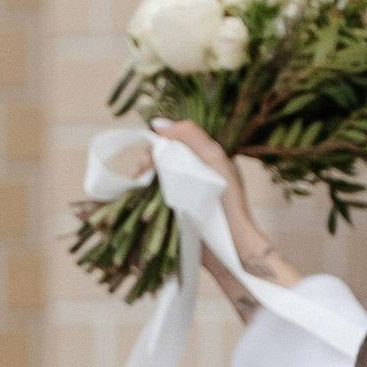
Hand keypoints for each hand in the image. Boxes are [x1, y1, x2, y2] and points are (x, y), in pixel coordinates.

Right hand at [147, 122, 294, 300]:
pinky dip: (143, 194)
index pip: (174, 141)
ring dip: (142, 176)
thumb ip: (190, 136)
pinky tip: (136, 194)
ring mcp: (183, 194)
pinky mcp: (175, 213)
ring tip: (137, 183)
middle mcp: (193, 173)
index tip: (150, 155)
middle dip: (148, 160)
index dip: (158, 144)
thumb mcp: (214, 159)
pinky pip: (153, 198)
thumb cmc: (228, 202)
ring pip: (154, 177)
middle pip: (161, 158)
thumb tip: (157, 123)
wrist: (230, 244)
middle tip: (141, 172)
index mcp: (205, 158)